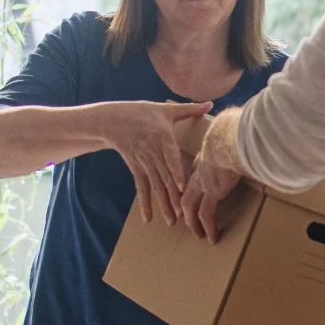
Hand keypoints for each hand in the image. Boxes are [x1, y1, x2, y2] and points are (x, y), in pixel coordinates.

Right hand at [107, 100, 210, 222]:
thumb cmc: (142, 112)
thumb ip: (189, 109)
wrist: (113, 120)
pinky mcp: (136, 168)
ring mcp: (144, 162)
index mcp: (162, 137)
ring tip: (172, 221)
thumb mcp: (166, 109)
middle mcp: (153, 151)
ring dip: (163, 204)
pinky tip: (149, 218)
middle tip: (183, 214)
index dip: (176, 172)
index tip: (182, 187)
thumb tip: (210, 103)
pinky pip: (141, 188)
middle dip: (173, 196)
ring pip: (156, 185)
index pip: (170, 157)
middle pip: (165, 176)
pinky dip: (145, 203)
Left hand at [178, 109, 247, 240]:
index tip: (198, 187)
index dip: (196, 180)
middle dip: (186, 206)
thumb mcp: (236, 130)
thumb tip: (262, 132)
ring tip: (198, 234)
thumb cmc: (235, 130)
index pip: (197, 168)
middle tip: (188, 218)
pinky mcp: (211, 193)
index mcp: (207, 154)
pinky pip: (206, 215)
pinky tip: (213, 238)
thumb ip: (245, 134)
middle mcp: (202, 170)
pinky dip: (209, 228)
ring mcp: (204, 182)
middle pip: (187, 190)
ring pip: (190, 205)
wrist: (228, 138)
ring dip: (192, 221)